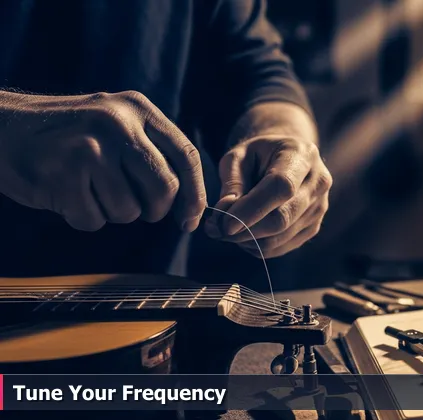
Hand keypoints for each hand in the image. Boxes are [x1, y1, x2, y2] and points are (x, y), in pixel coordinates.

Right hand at [0, 90, 205, 231]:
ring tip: (89, 188)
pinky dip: (83, 217)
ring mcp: (90, 148)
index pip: (186, 156)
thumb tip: (190, 203)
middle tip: (134, 206)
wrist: (2, 127)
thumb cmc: (68, 135)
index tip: (190, 219)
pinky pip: (93, 220)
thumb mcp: (115, 122)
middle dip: (154, 210)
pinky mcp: (63, 174)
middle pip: (165, 188)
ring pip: (129, 210)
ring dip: (112, 212)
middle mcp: (118, 124)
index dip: (195, 194)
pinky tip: (66, 194)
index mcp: (138, 108)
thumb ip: (152, 150)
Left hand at [205, 135, 331, 257]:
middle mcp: (318, 182)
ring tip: (225, 230)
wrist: (285, 158)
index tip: (225, 224)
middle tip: (216, 230)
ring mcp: (319, 207)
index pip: (281, 187)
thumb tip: (225, 212)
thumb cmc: (258, 155)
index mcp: (302, 155)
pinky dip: (257, 246)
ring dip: (247, 240)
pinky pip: (282, 247)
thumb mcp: (239, 156)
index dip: (253, 209)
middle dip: (245, 229)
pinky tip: (244, 233)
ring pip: (280, 237)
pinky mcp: (313, 226)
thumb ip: (232, 183)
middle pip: (283, 217)